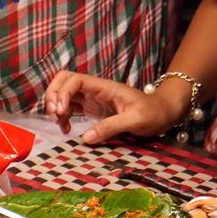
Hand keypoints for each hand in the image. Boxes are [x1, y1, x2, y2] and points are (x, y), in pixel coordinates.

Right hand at [43, 71, 180, 143]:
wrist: (163, 113)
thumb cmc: (153, 113)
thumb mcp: (136, 120)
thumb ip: (111, 127)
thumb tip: (85, 137)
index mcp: (104, 87)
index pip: (75, 80)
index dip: (63, 92)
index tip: (62, 111)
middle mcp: (94, 90)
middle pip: (63, 80)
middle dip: (53, 95)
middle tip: (56, 115)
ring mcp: (91, 99)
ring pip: (63, 93)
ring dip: (55, 107)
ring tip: (61, 125)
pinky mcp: (91, 109)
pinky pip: (69, 107)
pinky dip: (62, 116)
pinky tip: (67, 128)